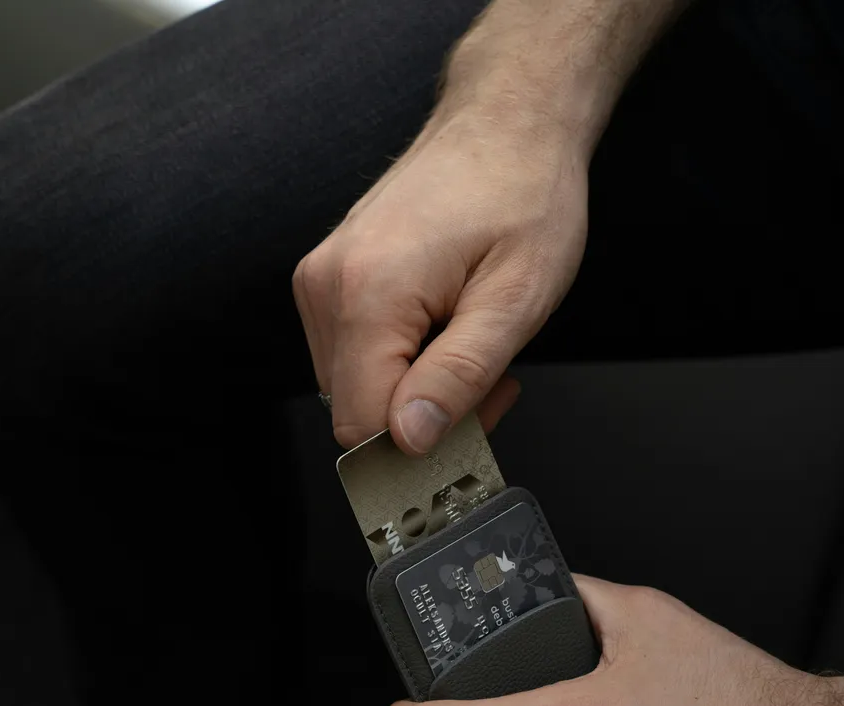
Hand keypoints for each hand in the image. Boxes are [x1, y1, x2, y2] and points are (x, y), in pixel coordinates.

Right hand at [292, 105, 587, 452]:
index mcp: (367, 295)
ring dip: (413, 389)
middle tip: (492, 381)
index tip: (480, 421)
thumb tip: (409, 439)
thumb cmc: (522, 192)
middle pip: (353, 408)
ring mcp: (320, 279)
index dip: (423, 448)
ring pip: (351, 385)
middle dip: (423, 418)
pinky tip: (445, 328)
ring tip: (472, 342)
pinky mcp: (328, 277)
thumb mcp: (515, 299)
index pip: (363, 425)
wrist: (506, 120)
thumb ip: (459, 376)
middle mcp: (326, 287)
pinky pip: (351, 351)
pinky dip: (398, 360)